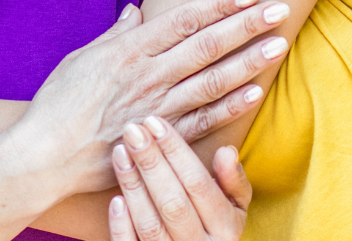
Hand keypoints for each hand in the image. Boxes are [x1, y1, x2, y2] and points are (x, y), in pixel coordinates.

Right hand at [18, 0, 289, 195]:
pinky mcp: (161, 139)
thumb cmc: (57, 104)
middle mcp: (148, 76)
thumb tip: (137, 10)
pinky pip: (204, 120)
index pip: (184, 20)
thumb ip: (115, 33)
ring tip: (279, 45)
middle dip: (246, 25)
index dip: (219, 4)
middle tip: (280, 9)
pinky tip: (256, 92)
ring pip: (213, 80)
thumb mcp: (81, 57)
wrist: (44, 156)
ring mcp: (158, 109)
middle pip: (207, 45)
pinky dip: (231, 106)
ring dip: (249, 61)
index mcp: (129, 50)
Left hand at [109, 118, 249, 240]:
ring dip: (133, 187)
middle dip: (151, 163)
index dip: (176, 151)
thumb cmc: (217, 225)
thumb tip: (226, 151)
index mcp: (226, 228)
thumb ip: (233, 180)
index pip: (198, 183)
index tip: (155, 123)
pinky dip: (122, 226)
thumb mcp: (235, 206)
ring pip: (151, 225)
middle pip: (173, 203)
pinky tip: (115, 199)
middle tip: (132, 130)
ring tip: (120, 152)